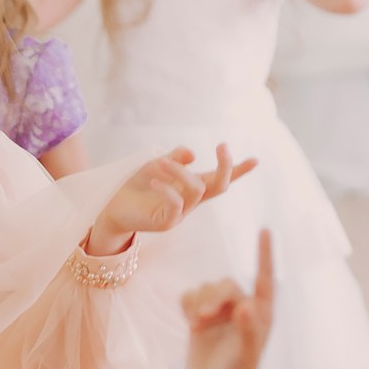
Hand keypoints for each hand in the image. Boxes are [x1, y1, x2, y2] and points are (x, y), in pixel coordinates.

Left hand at [88, 145, 255, 254]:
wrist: (112, 208)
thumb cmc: (135, 187)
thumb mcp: (156, 165)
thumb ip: (175, 158)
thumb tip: (193, 154)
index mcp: (190, 187)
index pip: (219, 179)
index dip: (238, 170)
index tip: (256, 159)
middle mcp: (190, 201)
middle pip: (219, 186)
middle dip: (226, 166)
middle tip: (222, 146)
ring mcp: (180, 213)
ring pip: (197, 190)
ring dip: (181, 171)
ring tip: (161, 162)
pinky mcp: (166, 222)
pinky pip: (175, 204)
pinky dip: (167, 188)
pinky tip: (153, 179)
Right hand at [184, 231, 274, 368]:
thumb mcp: (245, 357)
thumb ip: (248, 330)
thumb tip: (247, 305)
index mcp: (261, 316)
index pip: (265, 278)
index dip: (264, 254)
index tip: (265, 229)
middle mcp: (242, 311)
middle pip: (227, 284)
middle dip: (215, 297)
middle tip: (205, 318)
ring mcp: (220, 314)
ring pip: (207, 288)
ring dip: (200, 302)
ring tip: (197, 325)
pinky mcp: (200, 319)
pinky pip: (190, 296)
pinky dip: (188, 305)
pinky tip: (189, 322)